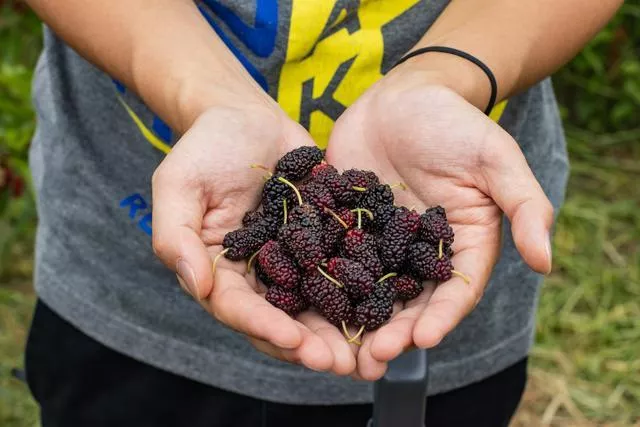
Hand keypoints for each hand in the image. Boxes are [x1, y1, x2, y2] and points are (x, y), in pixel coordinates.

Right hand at [151, 105, 355, 375]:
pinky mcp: (322, 242)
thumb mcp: (177, 185)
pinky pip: (343, 271)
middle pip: (282, 319)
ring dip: (342, 331)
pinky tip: (389, 308)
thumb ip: (175, 236)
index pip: (239, 309)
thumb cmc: (206, 147)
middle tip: (341, 364)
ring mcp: (293, 261)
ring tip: (371, 353)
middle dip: (310, 345)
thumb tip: (198, 286)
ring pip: (316, 306)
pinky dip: (364, 292)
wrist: (247, 117)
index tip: (295, 341)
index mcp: (219, 270)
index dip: (265, 327)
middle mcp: (257, 275)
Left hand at [326, 68, 552, 379]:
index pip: (454, 290)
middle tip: (372, 358)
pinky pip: (332, 255)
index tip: (422, 341)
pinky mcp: (345, 225)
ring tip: (338, 348)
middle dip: (392, 330)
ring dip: (354, 319)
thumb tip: (546, 262)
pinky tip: (301, 301)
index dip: (440, 317)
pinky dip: (319, 280)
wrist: (406, 95)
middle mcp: (418, 252)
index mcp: (458, 244)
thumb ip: (524, 205)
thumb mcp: (495, 159)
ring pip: (367, 288)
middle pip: (407, 300)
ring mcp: (379, 241)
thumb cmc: (456, 123)